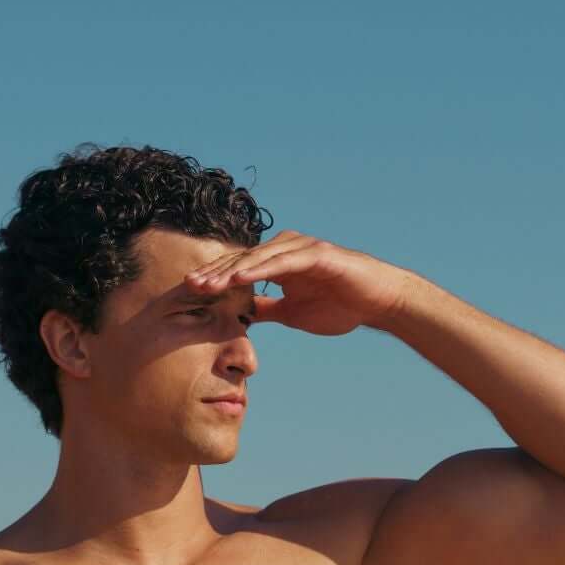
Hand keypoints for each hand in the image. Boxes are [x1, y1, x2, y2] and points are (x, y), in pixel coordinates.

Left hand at [185, 230, 407, 337]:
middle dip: (214, 273)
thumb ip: (268, 309)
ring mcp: (300, 249)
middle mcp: (285, 251)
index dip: (214, 280)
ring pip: (257, 259)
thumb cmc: (339, 305)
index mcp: (277, 264)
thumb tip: (243, 314)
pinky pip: (282, 262)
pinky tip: (239, 277)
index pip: (239, 270)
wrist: (376, 302)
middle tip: (188, 285)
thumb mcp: (292, 313)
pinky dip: (259, 269)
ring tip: (207, 284)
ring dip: (230, 271)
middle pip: (241, 260)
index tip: (189, 292)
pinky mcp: (316, 254)